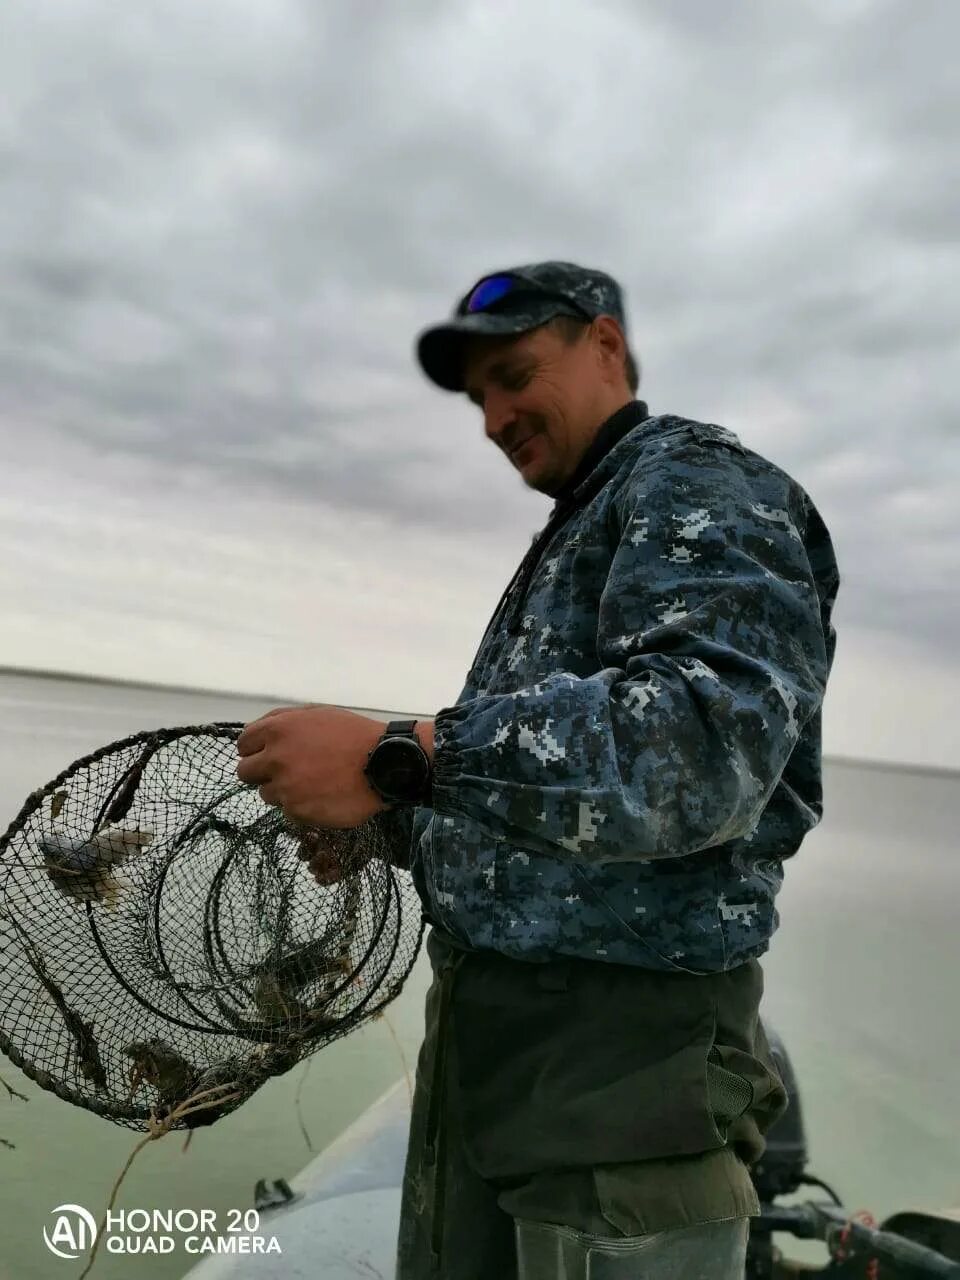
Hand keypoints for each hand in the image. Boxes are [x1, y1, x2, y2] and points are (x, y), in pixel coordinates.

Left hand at [235, 705, 387, 828]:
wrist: (384, 765)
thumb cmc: (353, 735)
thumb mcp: (317, 714)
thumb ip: (282, 720)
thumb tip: (255, 732)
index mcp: (278, 730)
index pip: (243, 745)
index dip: (256, 750)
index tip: (269, 754)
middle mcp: (275, 758)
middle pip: (245, 773)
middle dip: (262, 773)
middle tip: (286, 772)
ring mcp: (285, 787)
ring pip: (266, 794)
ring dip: (283, 791)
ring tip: (312, 784)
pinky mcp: (297, 811)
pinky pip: (287, 811)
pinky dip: (301, 806)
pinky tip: (322, 796)